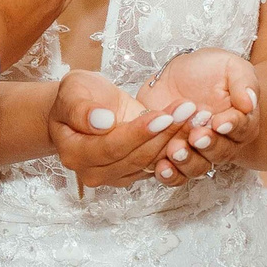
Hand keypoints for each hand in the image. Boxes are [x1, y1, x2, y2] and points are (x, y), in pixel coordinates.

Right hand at [46, 72, 182, 189]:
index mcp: (75, 154)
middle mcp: (94, 171)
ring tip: (194, 114)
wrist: (83, 106)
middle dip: (164, 133)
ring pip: (151, 161)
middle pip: (136, 157)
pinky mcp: (133, 172)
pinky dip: (176, 143)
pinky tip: (191, 124)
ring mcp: (115, 175)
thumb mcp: (72, 91)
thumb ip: (81, 109)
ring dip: (176, 138)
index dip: (139, 133)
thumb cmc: (75, 97)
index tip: (162, 116)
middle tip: (187, 110)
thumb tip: (102, 122)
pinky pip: (158, 161)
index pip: (111, 147)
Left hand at [136, 49, 257, 183]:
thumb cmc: (209, 70)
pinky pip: (176, 175)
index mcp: (241, 122)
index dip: (232, 127)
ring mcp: (198, 153)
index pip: (242, 128)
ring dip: (187, 161)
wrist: (177, 76)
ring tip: (175, 149)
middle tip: (196, 135)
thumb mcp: (229, 65)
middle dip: (208, 145)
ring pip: (198, 167)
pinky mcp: (174, 158)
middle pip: (221, 153)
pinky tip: (161, 167)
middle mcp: (223, 142)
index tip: (220, 122)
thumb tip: (250, 103)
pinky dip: (169, 175)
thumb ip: (243, 81)